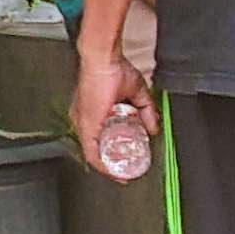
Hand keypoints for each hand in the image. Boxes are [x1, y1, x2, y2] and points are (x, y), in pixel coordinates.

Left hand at [73, 50, 153, 178]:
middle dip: (111, 163)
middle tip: (125, 171)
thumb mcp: (136, 93)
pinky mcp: (86, 124)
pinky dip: (102, 164)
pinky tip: (112, 171)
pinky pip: (91, 152)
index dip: (110, 153)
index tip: (123, 163)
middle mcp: (82, 118)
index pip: (96, 139)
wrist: (104, 59)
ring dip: (108, 166)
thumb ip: (146, 110)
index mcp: (91, 112)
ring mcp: (82, 122)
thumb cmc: (114, 68)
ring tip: (121, 174)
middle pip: (94, 149)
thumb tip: (153, 128)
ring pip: (92, 153)